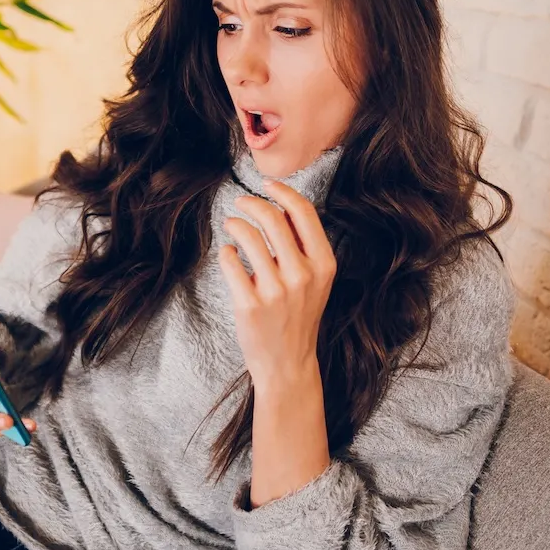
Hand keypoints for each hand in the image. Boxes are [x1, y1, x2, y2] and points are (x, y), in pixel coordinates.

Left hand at [217, 180, 335, 384]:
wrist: (288, 364)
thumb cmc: (298, 317)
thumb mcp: (315, 281)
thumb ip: (303, 247)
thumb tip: (278, 207)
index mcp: (323, 265)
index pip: (303, 212)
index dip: (282, 192)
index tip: (267, 184)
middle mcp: (302, 275)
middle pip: (272, 218)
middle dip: (251, 203)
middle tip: (240, 203)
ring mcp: (275, 290)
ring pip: (247, 236)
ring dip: (234, 224)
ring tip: (230, 226)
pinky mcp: (249, 304)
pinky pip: (230, 261)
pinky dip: (225, 251)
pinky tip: (228, 253)